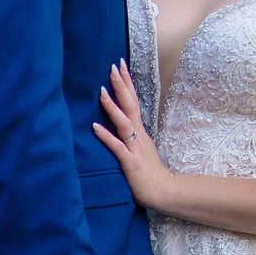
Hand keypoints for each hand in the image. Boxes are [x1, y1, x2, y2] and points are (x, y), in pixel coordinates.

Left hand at [89, 62, 169, 209]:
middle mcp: (137, 135)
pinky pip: (117, 147)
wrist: (161, 190)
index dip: (127, 82)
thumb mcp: (140, 146)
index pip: (133, 101)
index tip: (120, 64)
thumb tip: (120, 117)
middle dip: (121, 85)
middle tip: (114, 66)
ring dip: (112, 106)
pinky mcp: (130, 162)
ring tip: (101, 91)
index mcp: (139, 130)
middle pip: (130, 105)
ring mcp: (134, 147)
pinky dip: (106, 136)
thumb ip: (131, 132)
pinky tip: (94, 127)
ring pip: (123, 123)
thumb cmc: (149, 170)